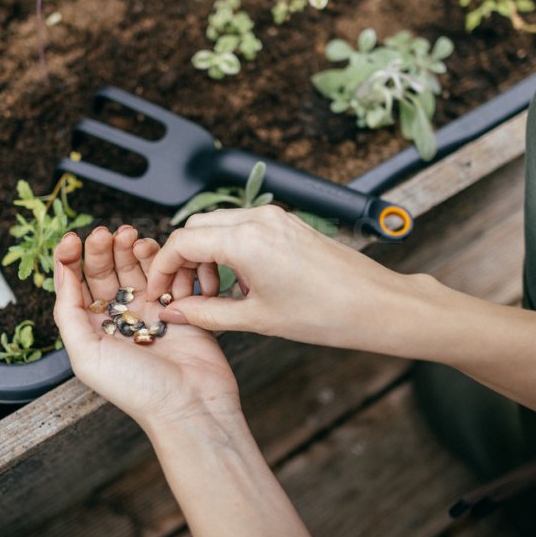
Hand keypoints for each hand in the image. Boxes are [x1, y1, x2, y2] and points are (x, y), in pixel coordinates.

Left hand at [53, 226, 240, 433]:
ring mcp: (151, 310)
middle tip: (108, 232)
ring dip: (132, 248)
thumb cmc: (137, 389)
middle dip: (104, 247)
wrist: (191, 404)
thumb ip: (68, 313)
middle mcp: (120, 317)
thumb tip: (62, 273)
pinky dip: (162, 259)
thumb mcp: (87, 354)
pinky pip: (168, 274)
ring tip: (132, 237)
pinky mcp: (179, 306)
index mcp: (93, 329)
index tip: (72, 238)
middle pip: (107, 270)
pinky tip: (157, 251)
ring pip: (137, 267)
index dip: (71, 258)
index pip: (76, 284)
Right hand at [145, 205, 417, 352]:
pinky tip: (239, 283)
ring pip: (218, 225)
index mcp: (245, 240)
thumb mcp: (256, 319)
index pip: (182, 241)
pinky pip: (243, 227)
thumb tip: (174, 313)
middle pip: (196, 228)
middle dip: (183, 261)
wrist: (376, 305)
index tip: (159, 292)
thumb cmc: (326, 313)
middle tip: (184, 295)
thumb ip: (206, 313)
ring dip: (206, 255)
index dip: (162, 269)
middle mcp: (258, 219)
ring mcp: (275, 218)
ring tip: (214, 293)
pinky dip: (229, 250)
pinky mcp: (287, 223)